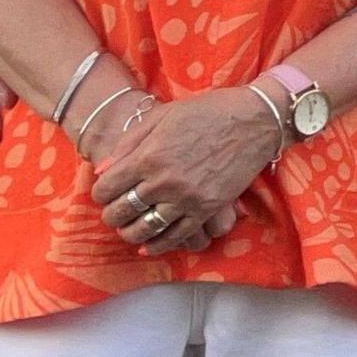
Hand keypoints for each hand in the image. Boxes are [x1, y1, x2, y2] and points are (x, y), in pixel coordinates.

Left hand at [90, 89, 281, 255]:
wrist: (255, 119)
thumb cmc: (208, 110)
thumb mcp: (162, 116)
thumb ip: (129, 143)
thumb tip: (102, 171)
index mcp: (149, 156)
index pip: (107, 188)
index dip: (100, 193)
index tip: (105, 192)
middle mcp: (164, 181)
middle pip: (122, 211)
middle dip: (112, 215)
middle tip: (115, 212)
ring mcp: (187, 198)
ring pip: (145, 228)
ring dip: (131, 232)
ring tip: (129, 229)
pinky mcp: (207, 208)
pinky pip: (177, 235)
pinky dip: (159, 244)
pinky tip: (149, 245)